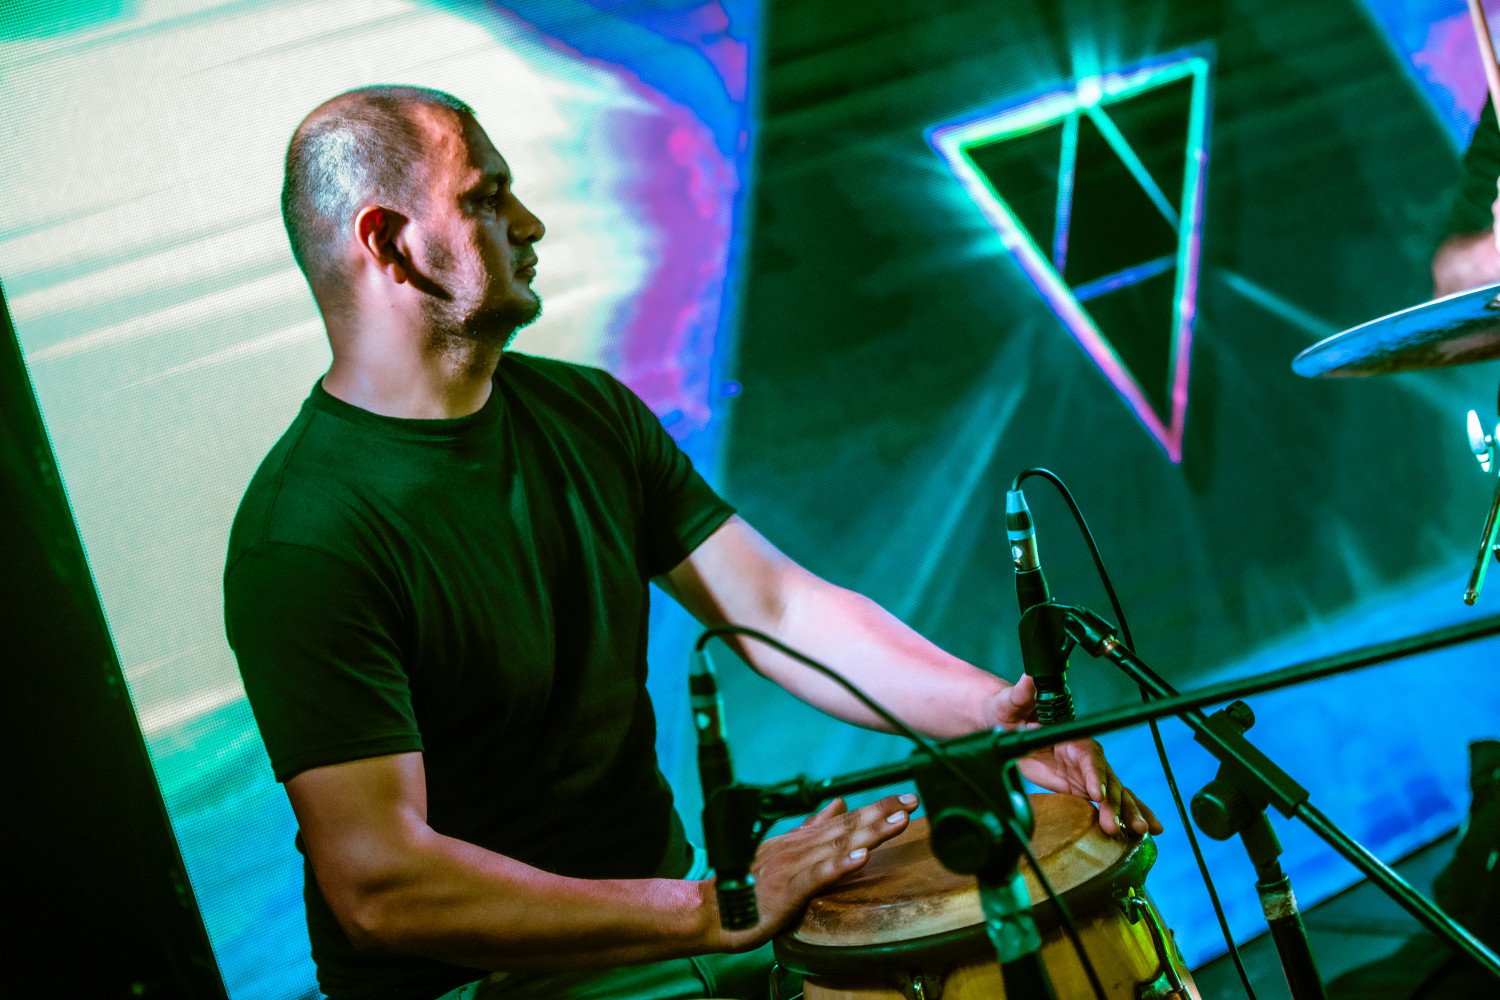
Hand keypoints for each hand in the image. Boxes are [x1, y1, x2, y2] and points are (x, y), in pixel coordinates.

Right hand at [706, 793, 916, 952]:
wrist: (715, 910)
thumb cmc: (752, 886)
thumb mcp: (785, 851)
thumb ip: (812, 828)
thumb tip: (839, 803)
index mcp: (802, 839)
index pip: (846, 819)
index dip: (877, 808)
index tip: (906, 799)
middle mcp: (800, 847)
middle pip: (848, 827)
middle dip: (882, 814)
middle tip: (912, 803)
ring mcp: (793, 866)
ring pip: (838, 847)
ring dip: (869, 834)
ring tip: (896, 824)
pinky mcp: (786, 890)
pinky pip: (817, 876)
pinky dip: (839, 866)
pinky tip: (860, 858)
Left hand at [992, 675, 1161, 836]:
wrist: (1008, 723)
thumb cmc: (1011, 710)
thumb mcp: (1013, 701)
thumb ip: (1024, 692)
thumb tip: (1030, 676)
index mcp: (1073, 736)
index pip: (1089, 757)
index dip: (1095, 775)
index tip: (1097, 794)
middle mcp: (1086, 755)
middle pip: (1107, 780)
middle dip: (1116, 803)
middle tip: (1121, 825)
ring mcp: (1086, 773)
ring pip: (1114, 794)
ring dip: (1128, 812)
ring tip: (1141, 832)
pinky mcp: (1081, 787)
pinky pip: (1107, 803)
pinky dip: (1124, 815)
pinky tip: (1138, 833)